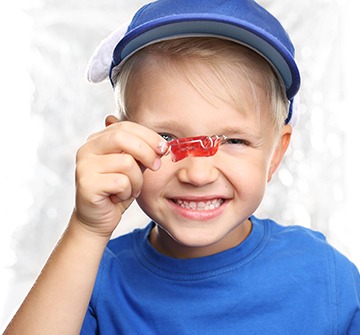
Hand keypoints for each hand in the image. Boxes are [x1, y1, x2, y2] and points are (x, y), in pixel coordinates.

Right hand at [73, 120, 166, 237]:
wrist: (98, 220)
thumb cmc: (117, 191)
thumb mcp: (132, 167)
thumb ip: (141, 152)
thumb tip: (162, 143)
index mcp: (97, 140)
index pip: (125, 126)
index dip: (148, 135)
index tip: (164, 148)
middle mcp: (87, 149)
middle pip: (123, 137)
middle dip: (147, 151)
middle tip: (157, 166)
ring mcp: (84, 166)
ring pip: (126, 162)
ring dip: (137, 180)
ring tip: (131, 189)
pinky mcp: (87, 184)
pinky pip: (121, 182)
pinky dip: (127, 192)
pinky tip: (118, 198)